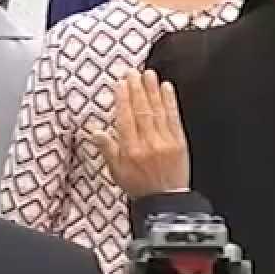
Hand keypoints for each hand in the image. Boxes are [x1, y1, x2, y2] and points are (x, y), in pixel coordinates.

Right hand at [95, 69, 189, 197]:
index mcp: (131, 150)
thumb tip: (95, 132)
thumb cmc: (140, 187)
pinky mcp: (179, 142)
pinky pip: (173, 118)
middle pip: (141, 111)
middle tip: (134, 72)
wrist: (166, 201)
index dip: (123, 99)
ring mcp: (165, 142)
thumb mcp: (117, 172)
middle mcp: (148, 144)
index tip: (121, 83)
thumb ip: (108, 150)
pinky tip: (167, 88)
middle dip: (137, 89)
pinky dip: (170, 102)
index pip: (126, 119)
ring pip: (157, 111)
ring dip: (153, 90)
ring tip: (149, 74)